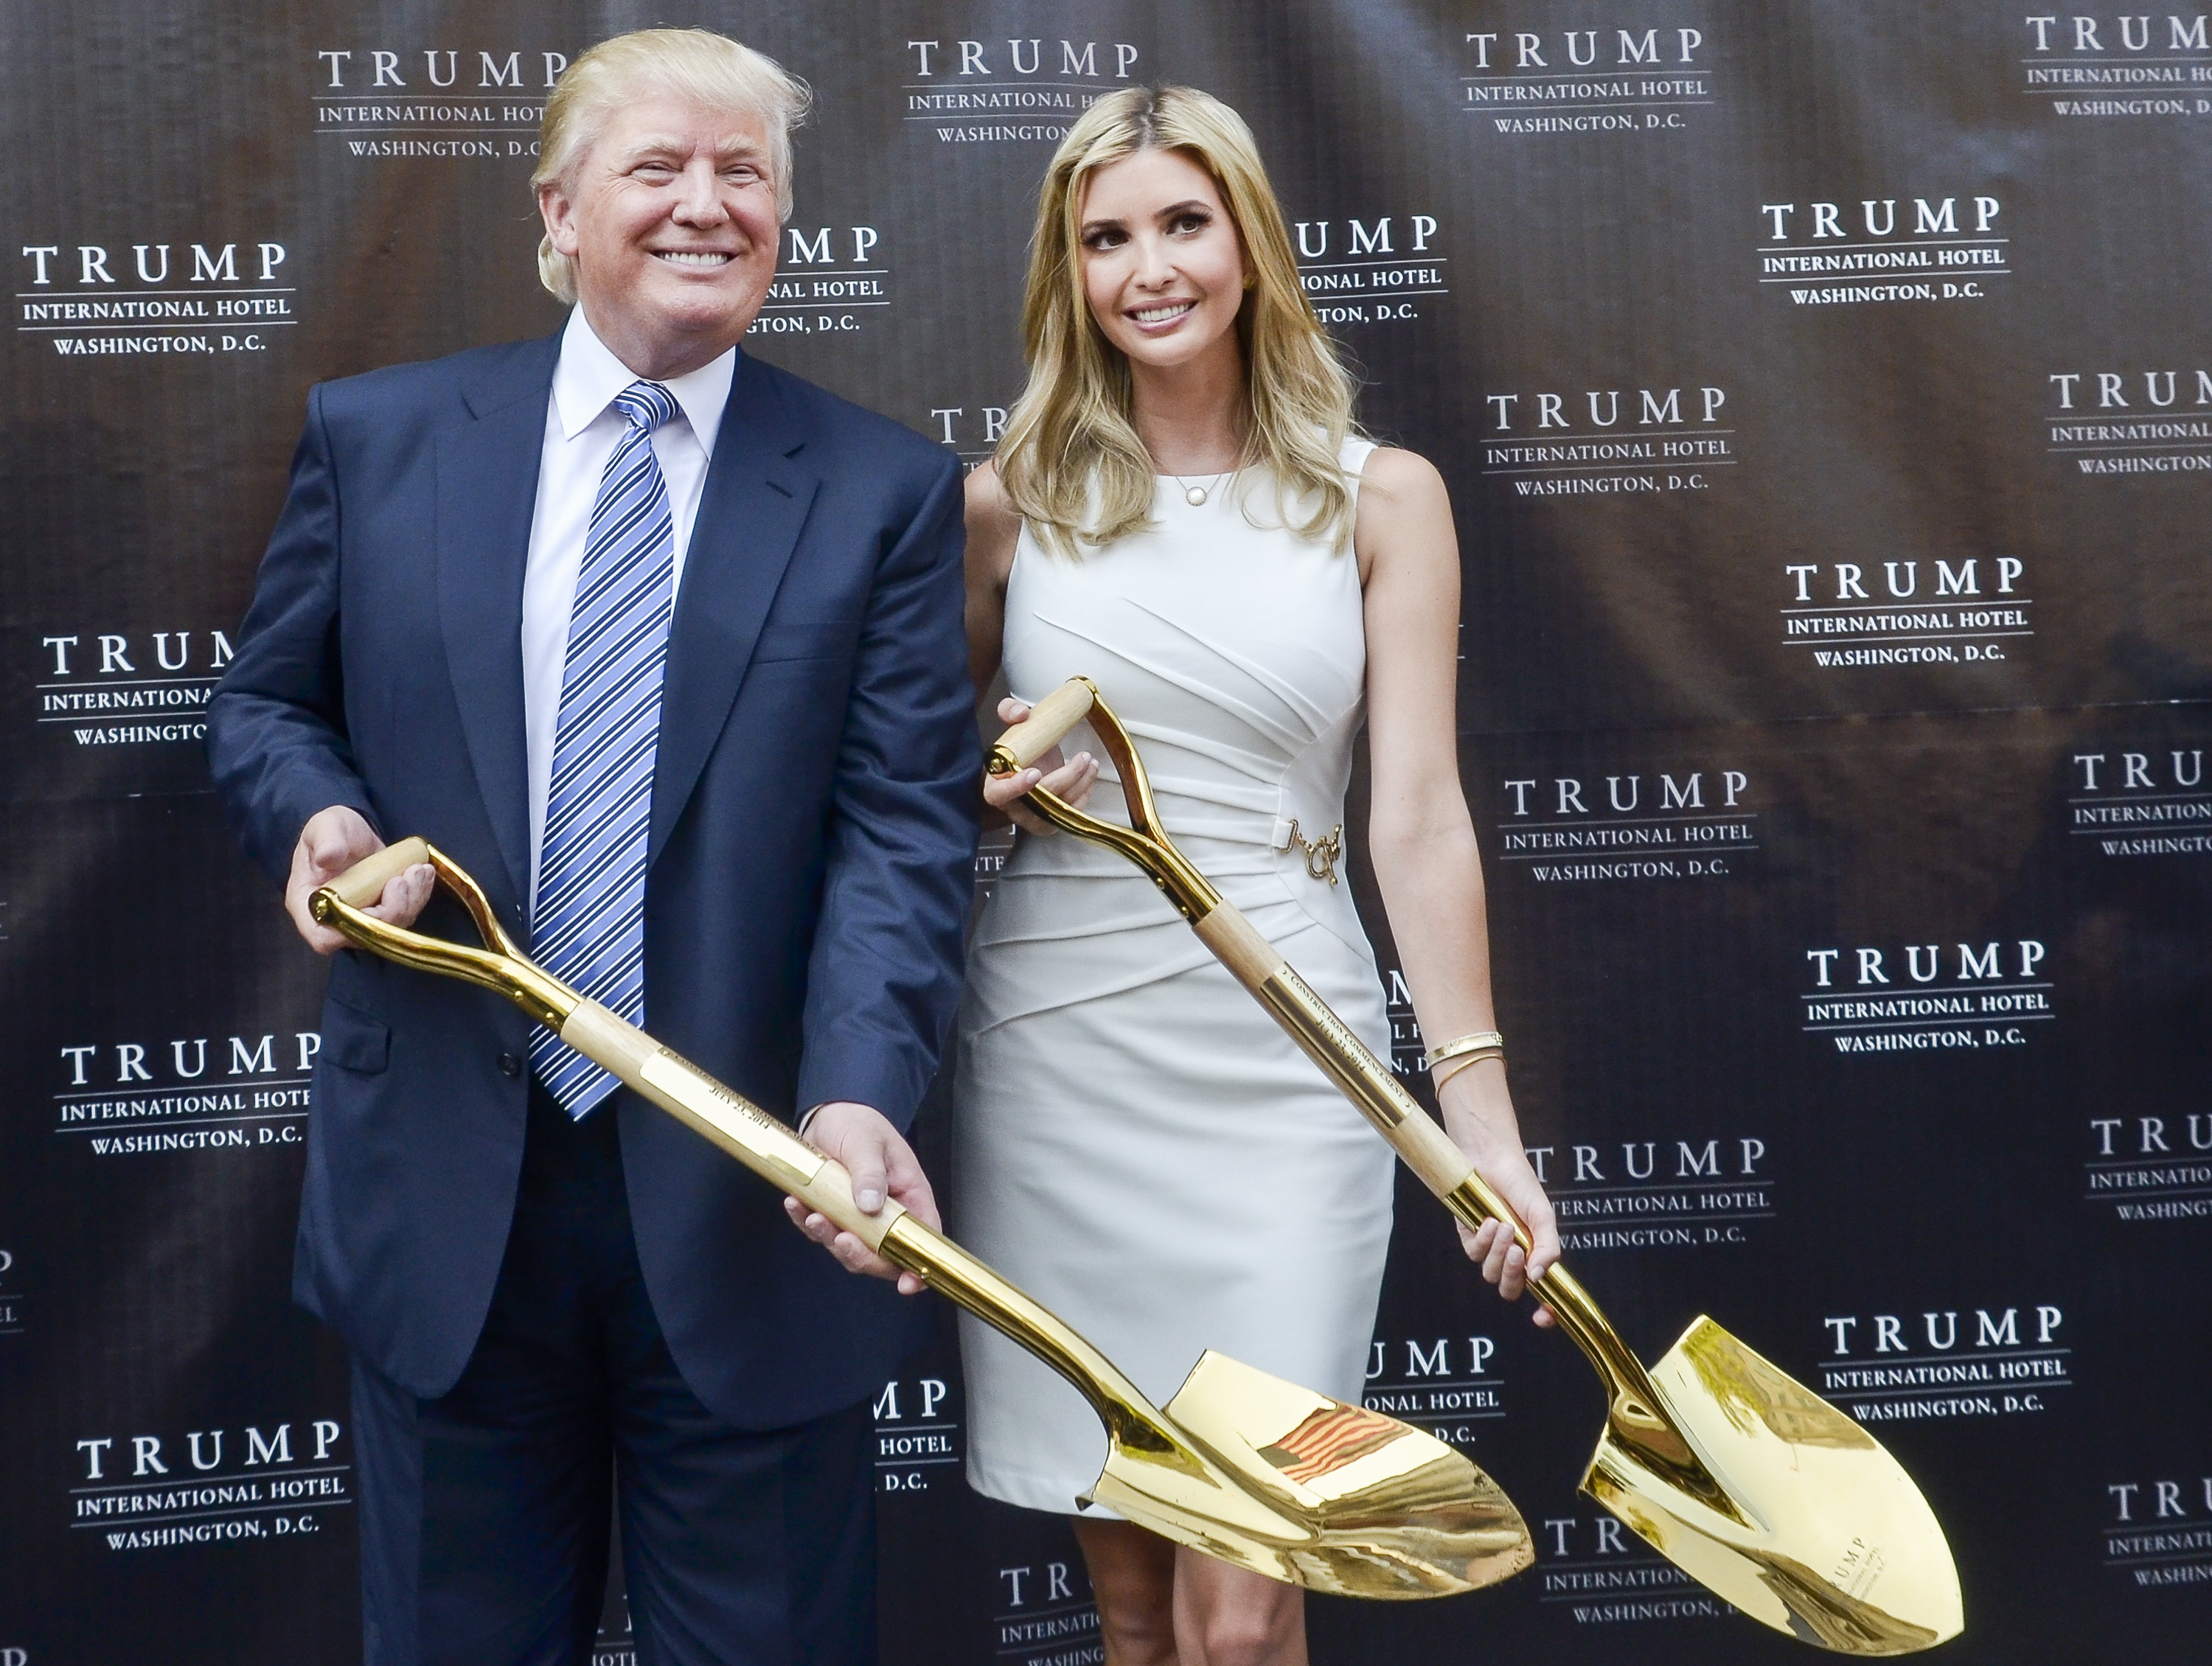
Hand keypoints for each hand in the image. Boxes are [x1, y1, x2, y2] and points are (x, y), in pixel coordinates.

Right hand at [284, 806, 433, 954]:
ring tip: (418, 870)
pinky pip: (404, 914)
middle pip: (364, 935)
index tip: (377, 897)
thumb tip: (328, 857)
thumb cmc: (330, 829)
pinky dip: (418, 896)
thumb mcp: (325, 826)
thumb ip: (326, 841)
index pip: (323, 937)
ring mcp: (360, 917)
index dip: (352, 926)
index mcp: (307, 904)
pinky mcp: (382, 911)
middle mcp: (332, 919)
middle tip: (406, 877)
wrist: (351, 830)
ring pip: (390, 928)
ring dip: (411, 902)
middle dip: (393, 910)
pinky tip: (423, 872)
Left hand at [782, 1102, 940, 1296]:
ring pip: (848, 1248)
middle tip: (841, 1240)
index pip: (921, 1238)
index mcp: (909, 1196)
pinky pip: (819, 1232)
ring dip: (828, 1239)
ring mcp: (857, 1218)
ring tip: (812, 1216)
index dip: (917, 1265)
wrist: (828, 1115)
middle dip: (860, 1255)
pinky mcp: (831, 1214)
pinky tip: (794, 1204)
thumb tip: (871, 1205)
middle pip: (882, 1255)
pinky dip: (805, 1223)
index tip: (906, 1284)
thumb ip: (871, 1172)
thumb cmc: (859, 1124)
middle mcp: (886, 1214)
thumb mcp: (867, 1142)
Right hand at [982, 695, 1100, 835]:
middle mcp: (1013, 806)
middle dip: (1066, 777)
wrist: (1026, 771)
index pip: (999, 793)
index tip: (1034, 772)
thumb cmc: (1017, 755)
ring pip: (1059, 808)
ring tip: (1090, 761)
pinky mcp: (1051, 822)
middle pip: (1039, 800)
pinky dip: (1085, 794)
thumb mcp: (1013, 730)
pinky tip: (1089, 776)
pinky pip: (1070, 814)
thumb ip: (1010, 713)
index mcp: (995, 785)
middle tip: (1082, 758)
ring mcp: (1032, 818)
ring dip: (1081, 783)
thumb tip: (1021, 713)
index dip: (1016, 786)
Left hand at [1439, 1061, 1560, 1326]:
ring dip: (1497, 1253)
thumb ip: (1547, 1246)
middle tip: (1518, 1250)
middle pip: (1510, 1289)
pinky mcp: (1470, 1238)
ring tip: (1503, 1225)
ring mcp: (1490, 1250)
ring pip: (1489, 1275)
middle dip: (1512, 1274)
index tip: (1543, 1318)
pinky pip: (1473, 1254)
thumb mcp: (1543, 1216)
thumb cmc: (1521, 1186)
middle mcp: (1513, 1257)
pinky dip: (1483, 1240)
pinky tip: (1489, 1219)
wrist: (1493, 1160)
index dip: (1545, 1312)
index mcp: (1535, 1256)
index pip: (1541, 1296)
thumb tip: (1539, 1278)